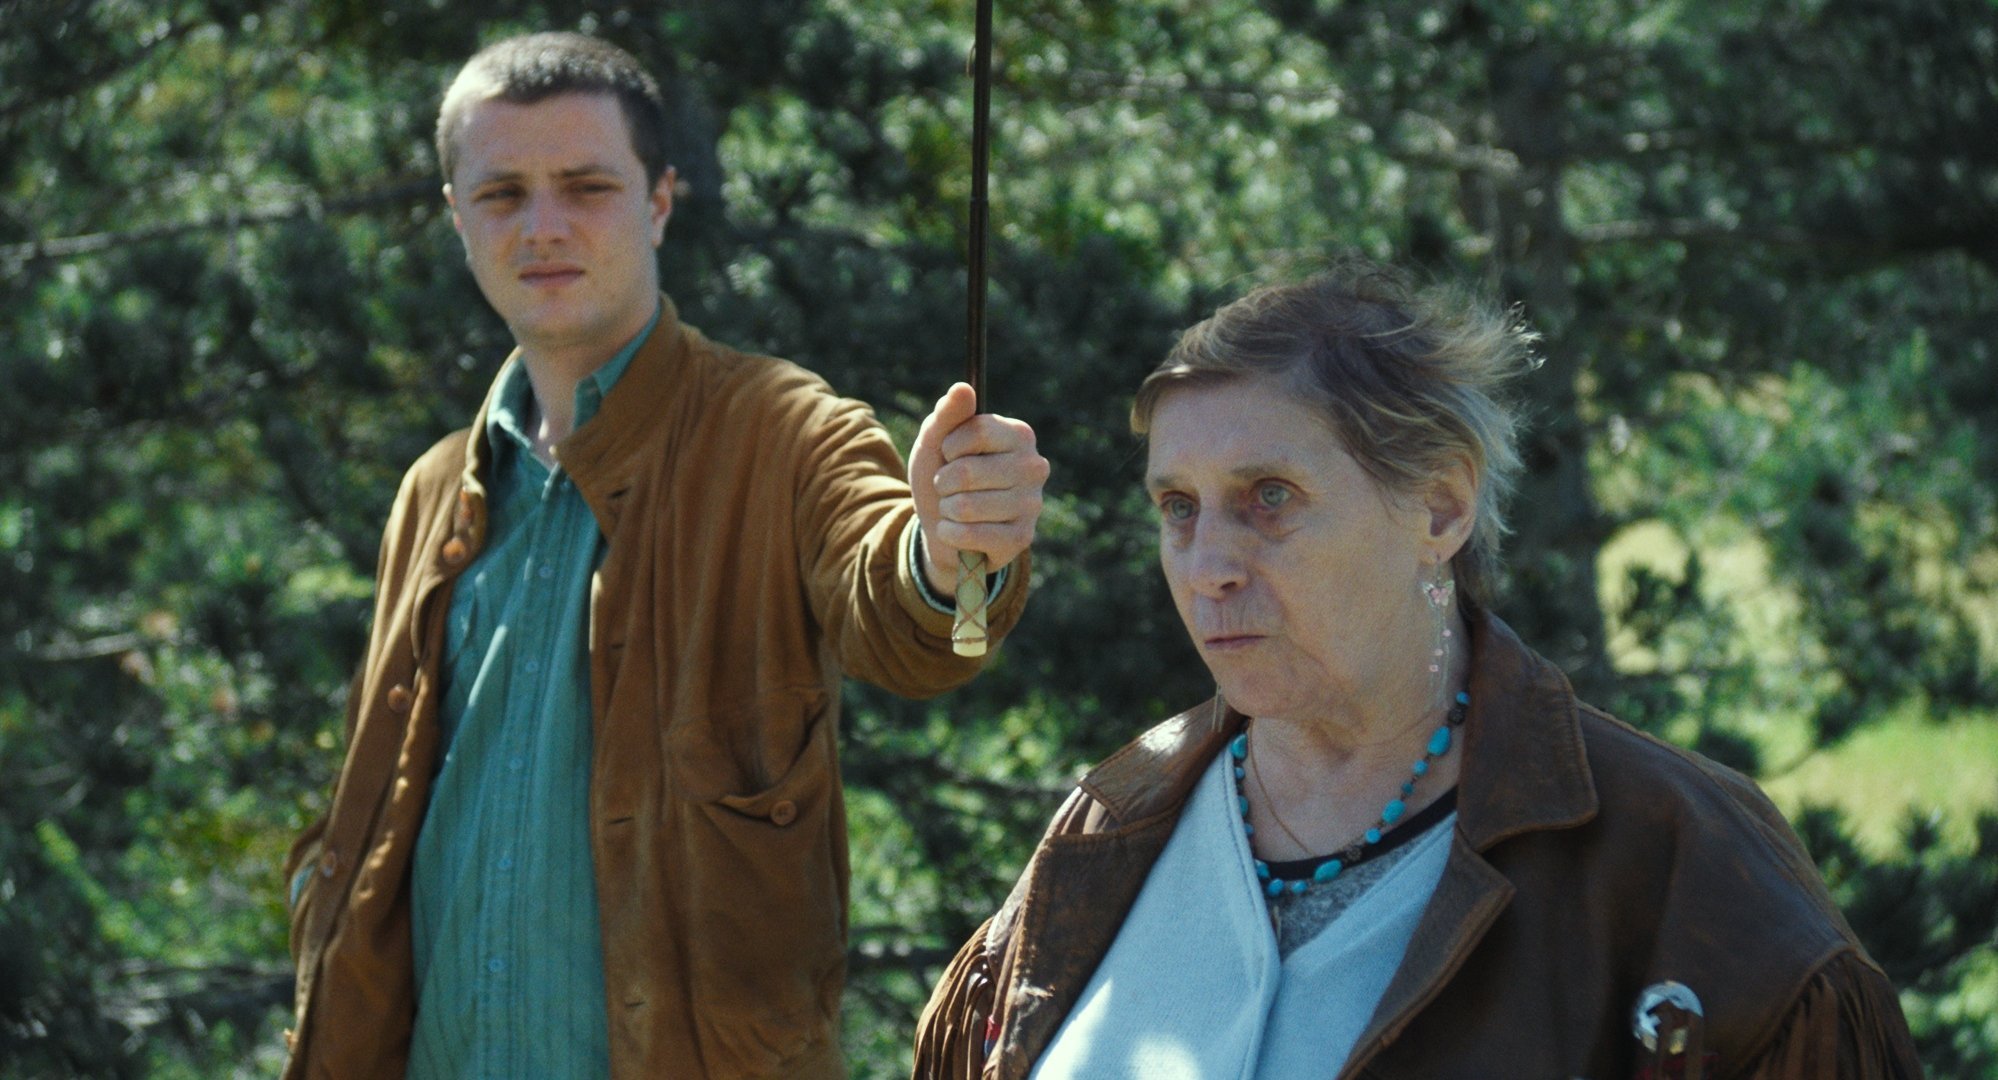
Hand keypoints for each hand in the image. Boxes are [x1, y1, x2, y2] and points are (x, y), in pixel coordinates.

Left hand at [908, 382, 1047, 595]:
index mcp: (1019, 435)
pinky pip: (970, 535)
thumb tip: (962, 388)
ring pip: (966, 506)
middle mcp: (1034, 467)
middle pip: (967, 471)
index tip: (948, 454)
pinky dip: (950, 534)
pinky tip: (958, 531)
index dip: (949, 445)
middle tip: (949, 486)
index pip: (976, 430)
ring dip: (946, 510)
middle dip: (943, 482)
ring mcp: (1032, 504)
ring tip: (955, 509)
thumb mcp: (936, 441)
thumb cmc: (944, 475)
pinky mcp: (1022, 538)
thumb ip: (948, 414)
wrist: (945, 526)